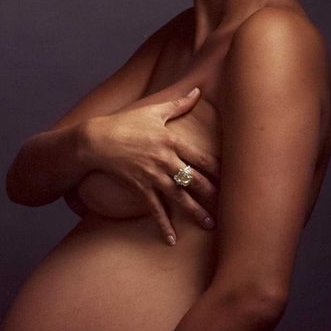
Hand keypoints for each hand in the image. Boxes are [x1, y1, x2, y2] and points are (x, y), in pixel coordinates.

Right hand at [83, 88, 220, 244]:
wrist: (95, 140)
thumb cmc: (124, 122)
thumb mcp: (153, 110)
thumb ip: (179, 103)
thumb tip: (198, 90)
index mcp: (172, 141)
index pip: (202, 158)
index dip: (219, 170)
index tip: (235, 179)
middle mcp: (166, 160)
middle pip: (195, 180)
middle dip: (213, 195)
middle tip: (229, 208)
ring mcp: (152, 176)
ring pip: (180, 197)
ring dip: (196, 213)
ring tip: (210, 225)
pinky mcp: (139, 188)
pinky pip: (154, 210)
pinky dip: (163, 225)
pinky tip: (171, 240)